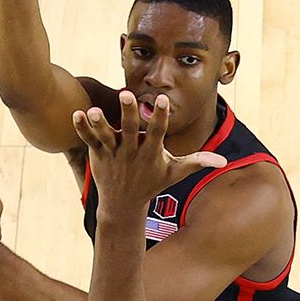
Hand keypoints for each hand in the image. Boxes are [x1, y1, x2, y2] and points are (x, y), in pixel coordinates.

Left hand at [71, 92, 226, 227]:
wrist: (123, 206)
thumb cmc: (152, 184)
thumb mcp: (175, 173)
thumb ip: (197, 163)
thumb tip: (223, 161)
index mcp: (150, 153)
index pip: (157, 133)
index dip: (160, 116)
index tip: (162, 100)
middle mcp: (131, 152)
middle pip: (129, 130)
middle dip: (128, 114)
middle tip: (126, 95)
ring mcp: (113, 154)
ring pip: (105, 136)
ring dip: (99, 124)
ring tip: (93, 110)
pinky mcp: (98, 155)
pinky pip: (89, 140)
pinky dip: (82, 129)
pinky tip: (77, 114)